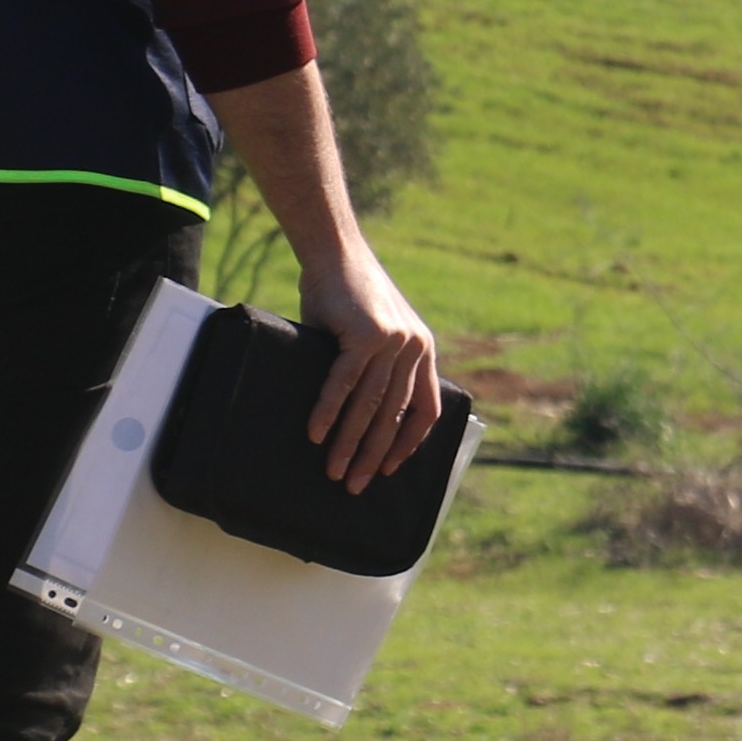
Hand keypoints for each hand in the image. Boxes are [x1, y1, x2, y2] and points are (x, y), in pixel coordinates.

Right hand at [294, 246, 449, 486]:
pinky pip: (344, 382)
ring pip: (370, 404)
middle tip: (354, 486)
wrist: (336, 254)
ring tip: (333, 471)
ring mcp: (392, 341)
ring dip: (349, 442)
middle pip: (394, 415)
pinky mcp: (365, 334)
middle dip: (373, 455)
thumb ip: (378, 368)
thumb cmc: (349, 298)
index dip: (409, 443)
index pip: (425, 409)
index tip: (390, 469)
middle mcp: (414, 348)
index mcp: (423, 351)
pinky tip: (316, 435)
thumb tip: (359, 418)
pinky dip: (329, 411)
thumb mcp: (375, 334)